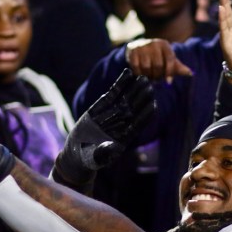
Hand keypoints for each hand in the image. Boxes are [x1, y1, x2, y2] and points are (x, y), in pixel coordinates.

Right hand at [54, 69, 155, 187]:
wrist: (77, 152)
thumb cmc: (91, 158)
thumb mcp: (98, 157)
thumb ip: (106, 152)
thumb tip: (114, 146)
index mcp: (125, 136)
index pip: (139, 123)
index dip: (146, 114)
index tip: (153, 104)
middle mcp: (122, 123)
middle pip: (135, 108)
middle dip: (143, 97)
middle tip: (150, 85)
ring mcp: (112, 113)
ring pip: (127, 98)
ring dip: (135, 88)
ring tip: (143, 78)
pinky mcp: (101, 106)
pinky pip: (113, 93)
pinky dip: (121, 83)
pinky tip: (128, 73)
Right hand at [126, 38, 191, 82]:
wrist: (138, 47)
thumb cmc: (157, 56)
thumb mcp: (168, 59)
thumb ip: (178, 67)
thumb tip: (191, 74)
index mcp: (164, 45)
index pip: (170, 59)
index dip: (170, 72)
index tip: (168, 82)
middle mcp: (154, 44)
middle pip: (158, 65)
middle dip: (158, 75)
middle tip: (156, 79)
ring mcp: (142, 47)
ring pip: (146, 67)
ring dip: (148, 76)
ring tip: (149, 77)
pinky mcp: (132, 51)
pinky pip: (136, 67)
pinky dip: (138, 74)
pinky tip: (140, 75)